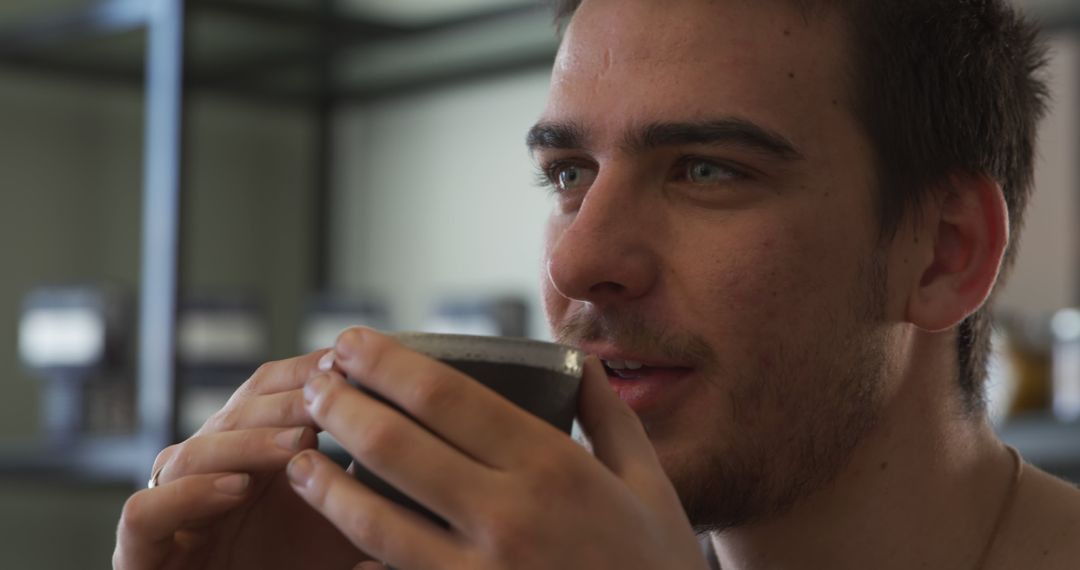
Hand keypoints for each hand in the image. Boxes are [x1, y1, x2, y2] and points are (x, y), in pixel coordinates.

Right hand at [113, 350, 371, 568]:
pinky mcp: (139, 555)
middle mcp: (206, 475)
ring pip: (190, 454)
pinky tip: (235, 487)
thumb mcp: (346, 532)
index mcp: (250, 459)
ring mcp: (170, 513)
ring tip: (298, 443)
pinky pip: (145, 512)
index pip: (266, 392)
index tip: (350, 363)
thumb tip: (418, 436)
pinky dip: (187, 495)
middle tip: (330, 395)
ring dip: (245, 443)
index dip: (304, 372)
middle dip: (283, 400)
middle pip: (232, 414)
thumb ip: (367, 489)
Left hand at [286, 328, 708, 569]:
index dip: (385, 365)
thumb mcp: (649, 483)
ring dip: (325, 484)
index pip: (445, 397)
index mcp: (552, 465)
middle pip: (397, 446)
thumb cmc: (656, 566)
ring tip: (298, 458)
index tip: (351, 343)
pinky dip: (356, 560)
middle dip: (341, 407)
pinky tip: (335, 539)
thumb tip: (581, 364)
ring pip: (376, 521)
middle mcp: (509, 515)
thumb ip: (610, 417)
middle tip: (313, 385)